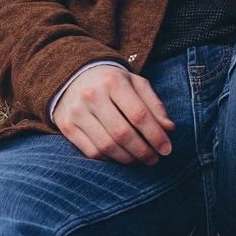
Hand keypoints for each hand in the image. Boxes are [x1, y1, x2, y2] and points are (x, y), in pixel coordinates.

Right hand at [51, 63, 175, 164]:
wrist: (73, 76)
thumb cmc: (112, 83)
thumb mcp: (136, 84)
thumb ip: (154, 105)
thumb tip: (169, 129)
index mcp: (113, 82)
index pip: (139, 114)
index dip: (155, 135)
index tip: (166, 149)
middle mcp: (92, 95)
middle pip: (123, 133)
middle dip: (143, 151)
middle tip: (154, 158)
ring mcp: (77, 112)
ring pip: (107, 146)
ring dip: (128, 158)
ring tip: (140, 159)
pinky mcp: (67, 126)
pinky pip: (92, 151)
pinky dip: (109, 159)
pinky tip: (120, 156)